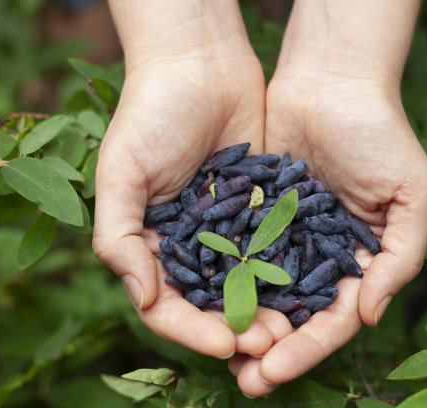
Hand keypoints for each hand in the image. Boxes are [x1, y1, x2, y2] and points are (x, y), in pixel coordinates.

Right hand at [93, 1, 287, 359]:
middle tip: (270, 341)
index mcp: (150, 243)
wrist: (200, 63)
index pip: (166, 306)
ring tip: (293, 326)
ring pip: (247, 283)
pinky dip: (287, 273)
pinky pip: (272, 248)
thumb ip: (118, 237)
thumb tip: (142, 298)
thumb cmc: (151, 113)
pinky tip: (308, 290)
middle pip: (211, 303)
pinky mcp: (259, 208)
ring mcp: (226, 229)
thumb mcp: (122, 172)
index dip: (192, 330)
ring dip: (266, 308)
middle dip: (237, 327)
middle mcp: (188, 244)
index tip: (225, 345)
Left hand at [230, 0, 426, 394]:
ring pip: (261, 290)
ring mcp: (285, 234)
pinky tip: (201, 303)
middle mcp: (320, 253)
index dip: (308, 348)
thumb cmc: (380, 132)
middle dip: (270, 349)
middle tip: (244, 382)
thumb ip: (400, 258)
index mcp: (360, 259)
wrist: (332, 78)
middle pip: (294, 314)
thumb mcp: (411, 194)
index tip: (275, 370)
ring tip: (217, 355)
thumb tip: (368, 317)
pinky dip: (223, 279)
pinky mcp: (255, 211)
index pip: (334, 318)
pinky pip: (238, 251)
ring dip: (242, 323)